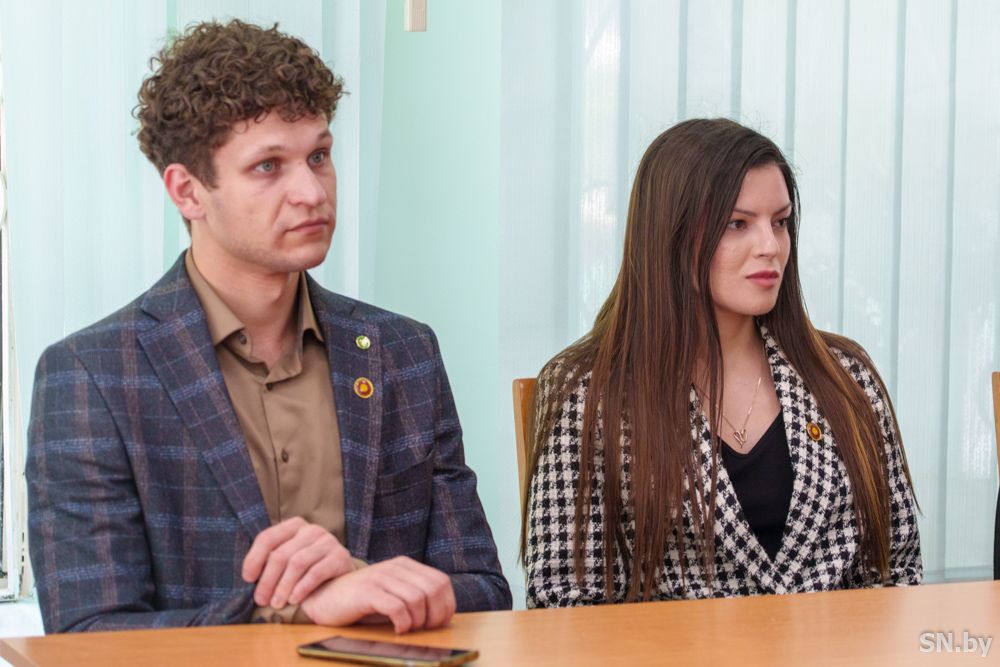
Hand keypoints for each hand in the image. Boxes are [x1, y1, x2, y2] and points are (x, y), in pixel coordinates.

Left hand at [242, 517, 355, 607]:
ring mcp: (328, 541)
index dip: (254, 559)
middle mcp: (312, 530)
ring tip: (276, 603)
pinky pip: (316, 572)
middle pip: (281, 554)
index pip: (268, 537)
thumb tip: (248, 577)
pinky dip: (302, 588)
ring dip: (283, 586)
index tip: (248, 579)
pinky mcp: (340, 557)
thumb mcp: (289, 562)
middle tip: (261, 600)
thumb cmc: (309, 574)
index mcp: (295, 526)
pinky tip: (294, 600)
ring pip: (297, 563)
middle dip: (268, 579)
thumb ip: (272, 562)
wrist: (346, 583)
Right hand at [301, 556, 455, 633]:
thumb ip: (414, 597)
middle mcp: (395, 567)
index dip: (446, 605)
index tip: (440, 623)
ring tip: (409, 629)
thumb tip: (442, 617)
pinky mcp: (367, 591)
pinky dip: (402, 622)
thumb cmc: (362, 601)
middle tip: (425, 630)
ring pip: (417, 598)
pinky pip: (396, 607)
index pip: (441, 581)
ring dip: (418, 621)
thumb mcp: (392, 592)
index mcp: (405, 565)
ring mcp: (381, 577)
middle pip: (433, 589)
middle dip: (435, 615)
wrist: (325, 597)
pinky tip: (398, 630)